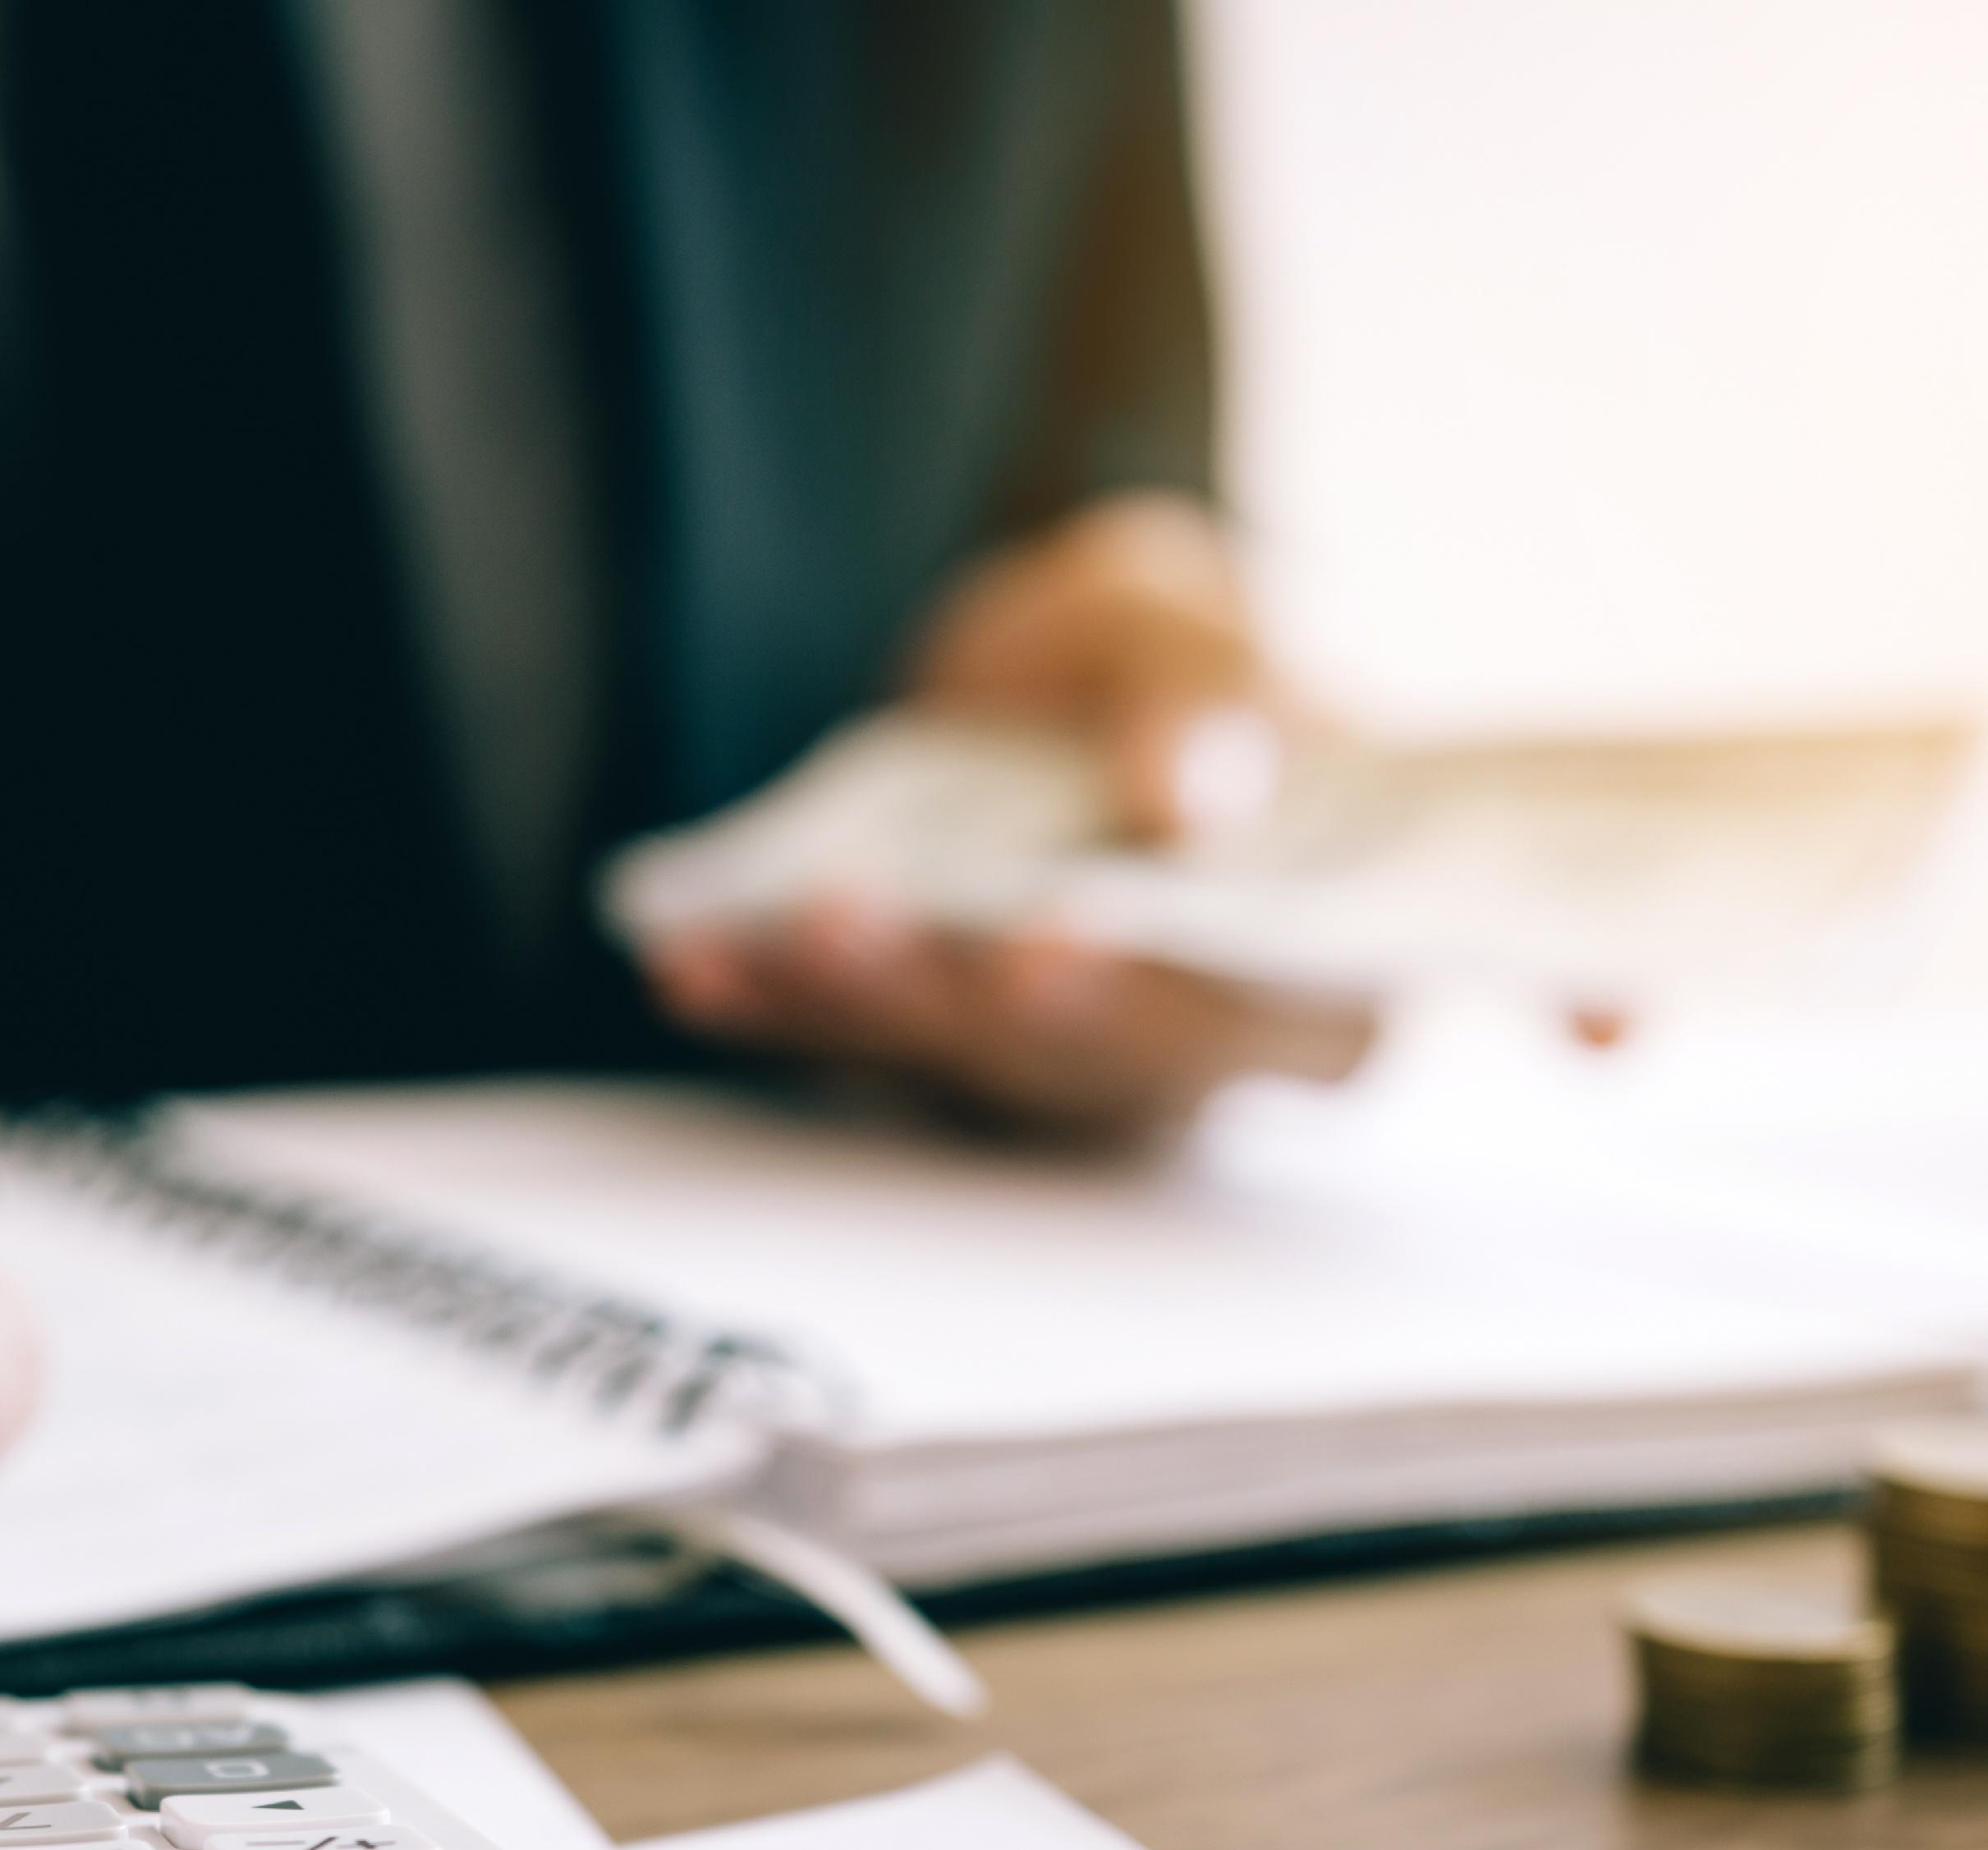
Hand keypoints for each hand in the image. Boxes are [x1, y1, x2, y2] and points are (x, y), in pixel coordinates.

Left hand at [643, 493, 1373, 1137]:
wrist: (1032, 677)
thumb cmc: (1145, 657)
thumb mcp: (1182, 615)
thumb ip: (1209, 685)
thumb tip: (1198, 787)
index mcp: (1324, 954)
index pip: (1286, 1004)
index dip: (1177, 987)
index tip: (1065, 933)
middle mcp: (1199, 1040)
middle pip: (1102, 1054)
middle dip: (976, 993)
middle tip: (880, 920)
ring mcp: (1062, 1058)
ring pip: (969, 1060)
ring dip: (866, 996)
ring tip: (795, 917)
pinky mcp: (942, 1049)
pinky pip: (854, 1047)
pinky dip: (773, 1005)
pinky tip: (699, 965)